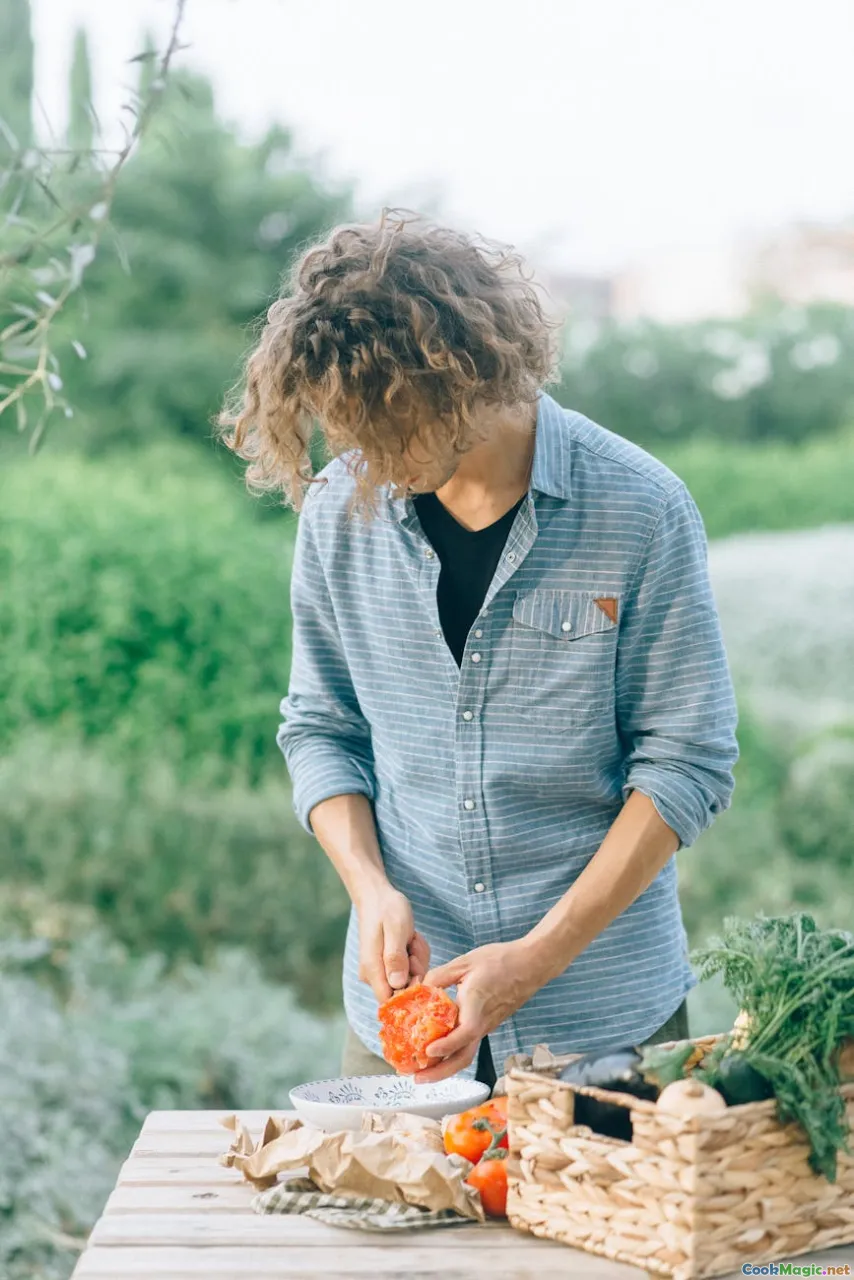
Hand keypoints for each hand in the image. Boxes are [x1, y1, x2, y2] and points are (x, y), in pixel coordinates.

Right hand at [355, 884, 429, 1003]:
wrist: (377, 897)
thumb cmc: (387, 909)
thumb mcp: (396, 929)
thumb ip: (395, 957)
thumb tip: (398, 984)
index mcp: (372, 970)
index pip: (390, 1001)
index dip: (409, 991)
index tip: (415, 965)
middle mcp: (373, 976)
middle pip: (404, 990)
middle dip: (416, 968)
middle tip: (412, 943)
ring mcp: (381, 971)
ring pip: (410, 978)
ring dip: (418, 959)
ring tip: (410, 938)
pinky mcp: (389, 966)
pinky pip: (410, 969)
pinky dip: (416, 955)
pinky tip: (410, 939)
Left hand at [413, 940, 547, 1083]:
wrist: (531, 965)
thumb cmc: (501, 961)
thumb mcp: (465, 962)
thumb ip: (440, 975)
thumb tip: (419, 988)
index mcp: (476, 1005)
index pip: (463, 1034)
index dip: (446, 1046)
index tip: (428, 1052)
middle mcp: (482, 1022)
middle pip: (463, 1057)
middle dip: (440, 1072)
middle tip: (417, 1079)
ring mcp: (487, 1026)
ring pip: (466, 1054)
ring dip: (444, 1067)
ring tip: (423, 1072)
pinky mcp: (488, 1024)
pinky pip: (469, 1044)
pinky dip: (452, 1053)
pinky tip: (438, 1050)